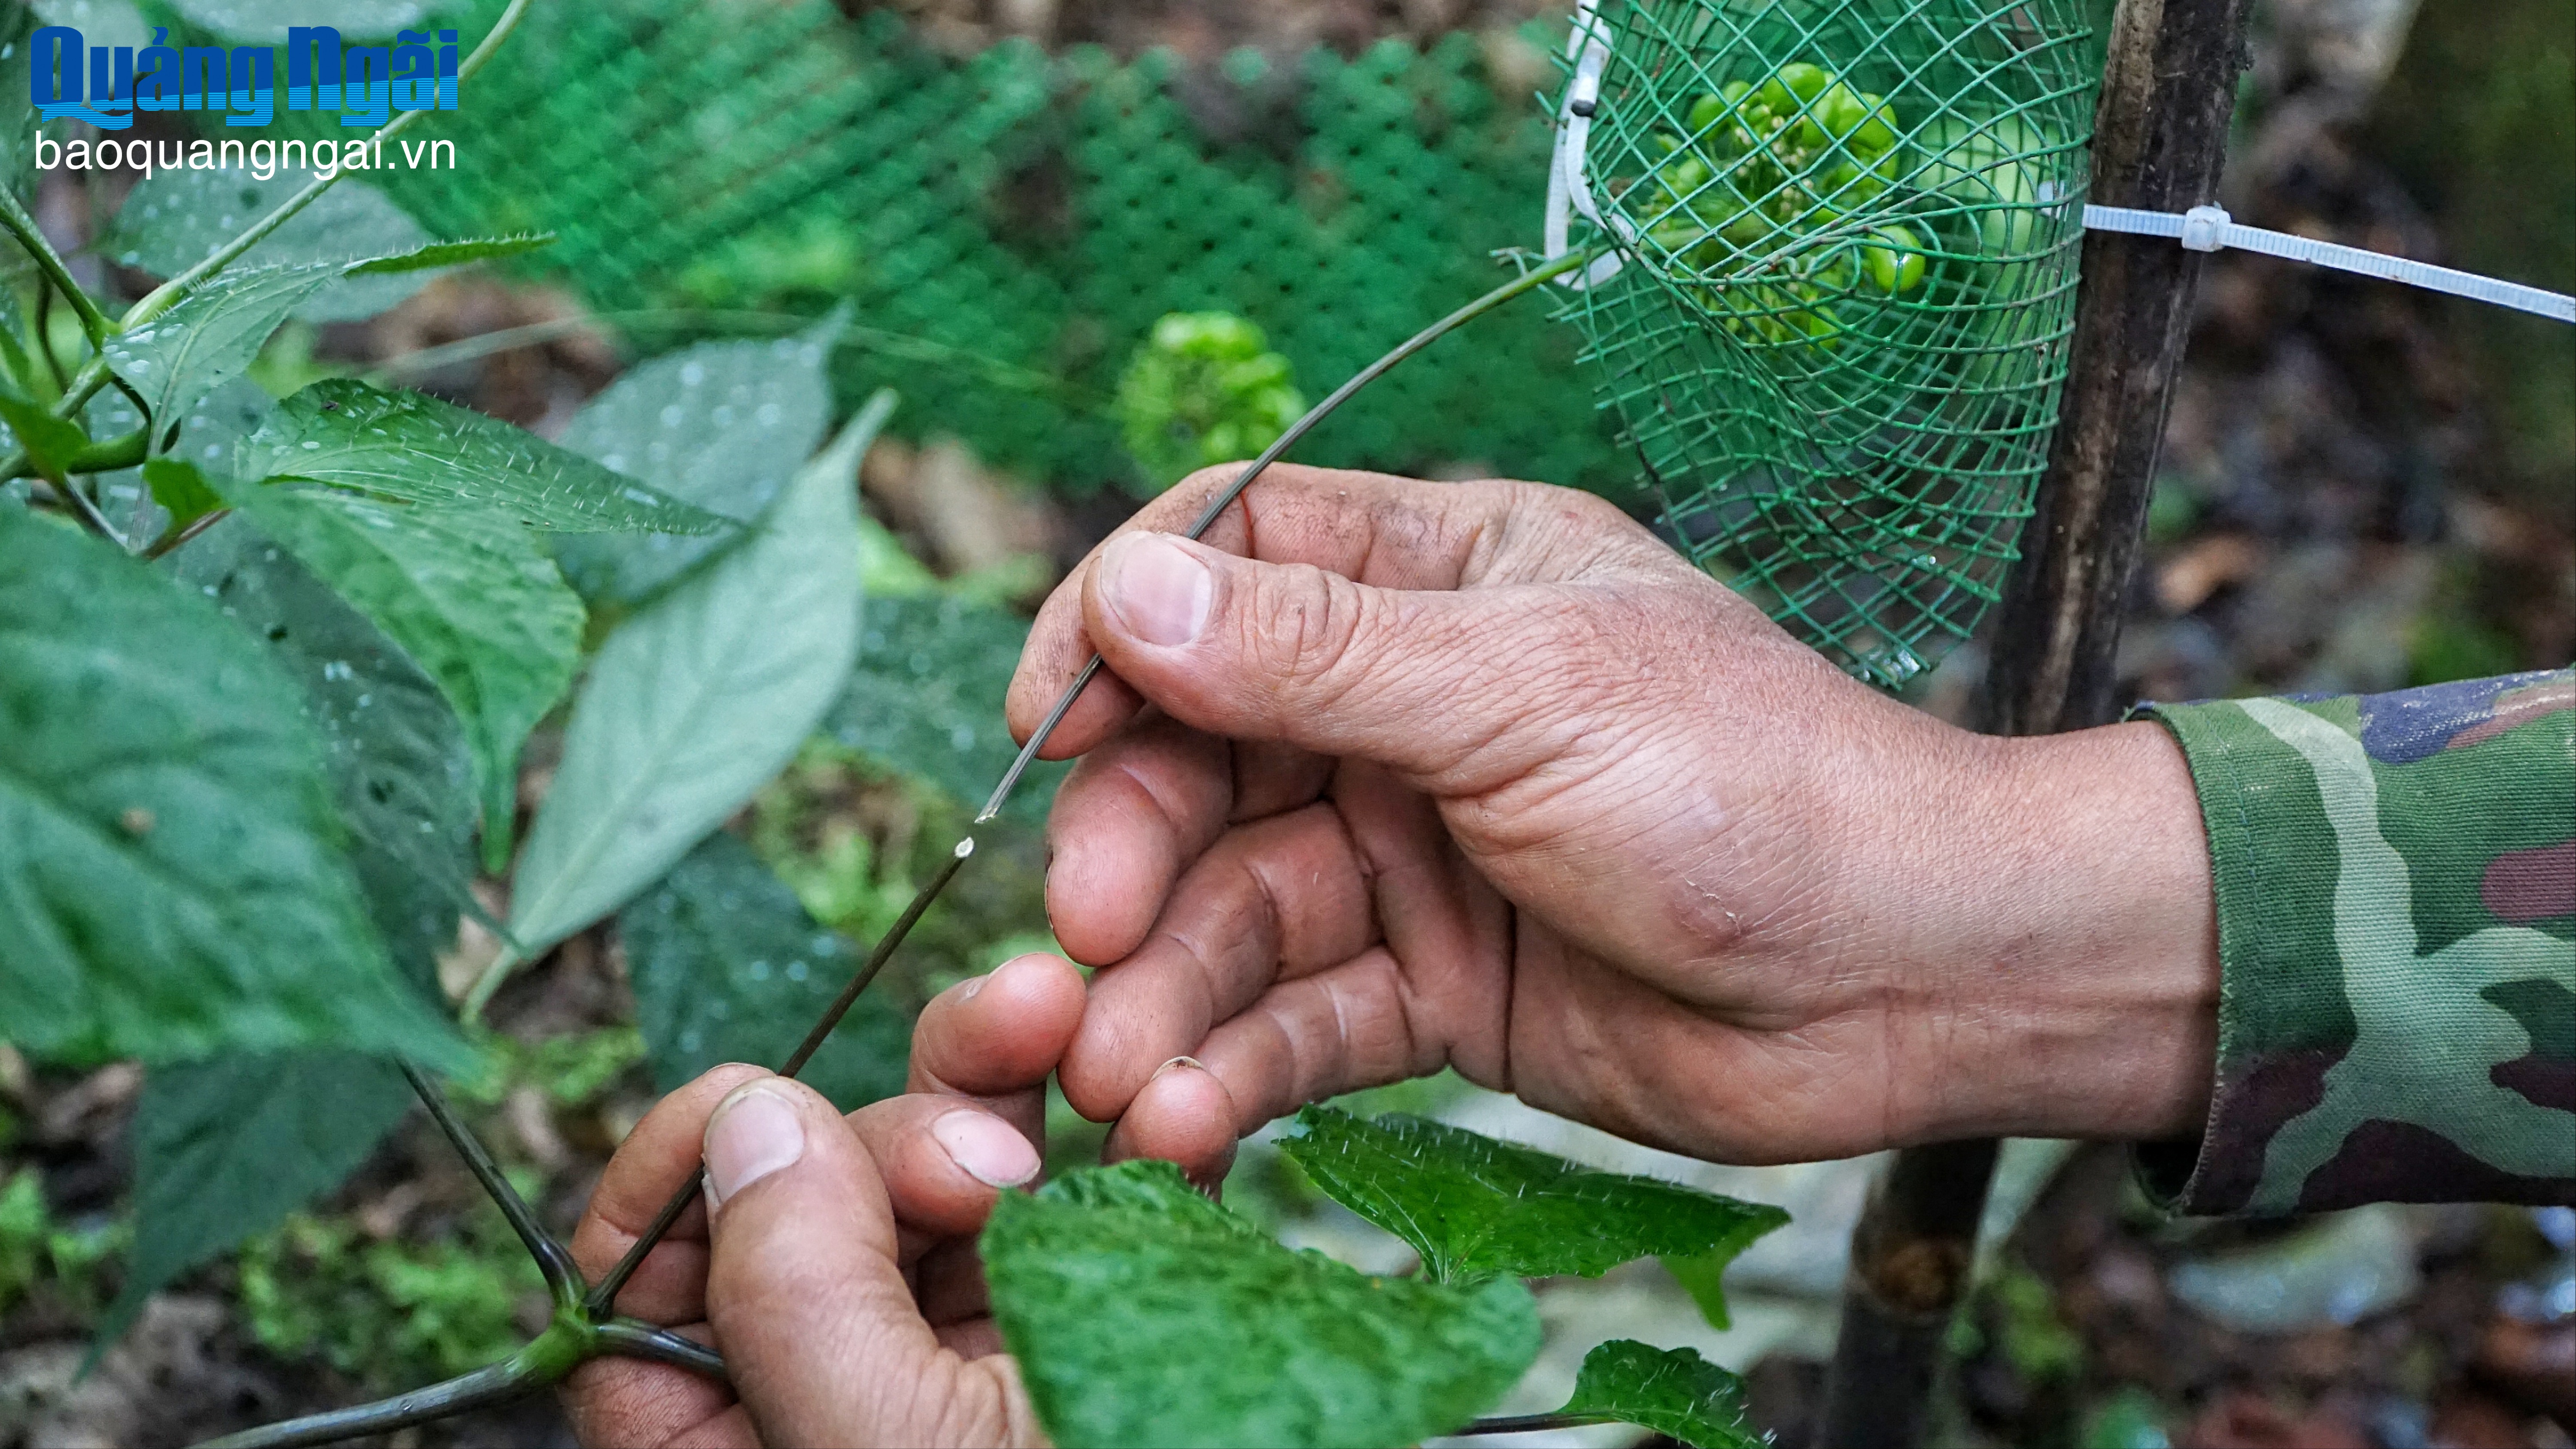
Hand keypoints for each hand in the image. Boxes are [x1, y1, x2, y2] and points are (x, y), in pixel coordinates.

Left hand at [561, 952, 1233, 1447]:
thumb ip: (796, 1294)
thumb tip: (750, 1123)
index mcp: (747, 1441)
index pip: (643, 1283)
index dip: (683, 1172)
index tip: (762, 1111)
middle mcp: (846, 1389)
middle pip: (808, 1192)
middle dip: (898, 1130)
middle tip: (994, 1167)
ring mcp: (968, 1353)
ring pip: (947, 1164)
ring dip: (1014, 1086)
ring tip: (1090, 1060)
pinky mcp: (1085, 1317)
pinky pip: (1078, 1190)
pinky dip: (1127, 1137)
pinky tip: (1172, 1121)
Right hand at [1008, 464, 2219, 1167]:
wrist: (1907, 980)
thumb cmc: (1752, 787)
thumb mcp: (1523, 692)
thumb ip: (1319, 655)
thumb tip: (1127, 593)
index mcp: (1444, 577)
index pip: (1227, 563)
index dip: (1119, 630)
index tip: (1047, 721)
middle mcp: (1410, 708)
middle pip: (1202, 757)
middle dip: (1131, 849)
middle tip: (1088, 936)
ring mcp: (1416, 853)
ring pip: (1235, 909)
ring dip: (1164, 993)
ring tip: (1115, 1079)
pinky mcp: (1434, 986)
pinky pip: (1301, 1016)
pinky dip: (1234, 1067)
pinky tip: (1184, 1121)